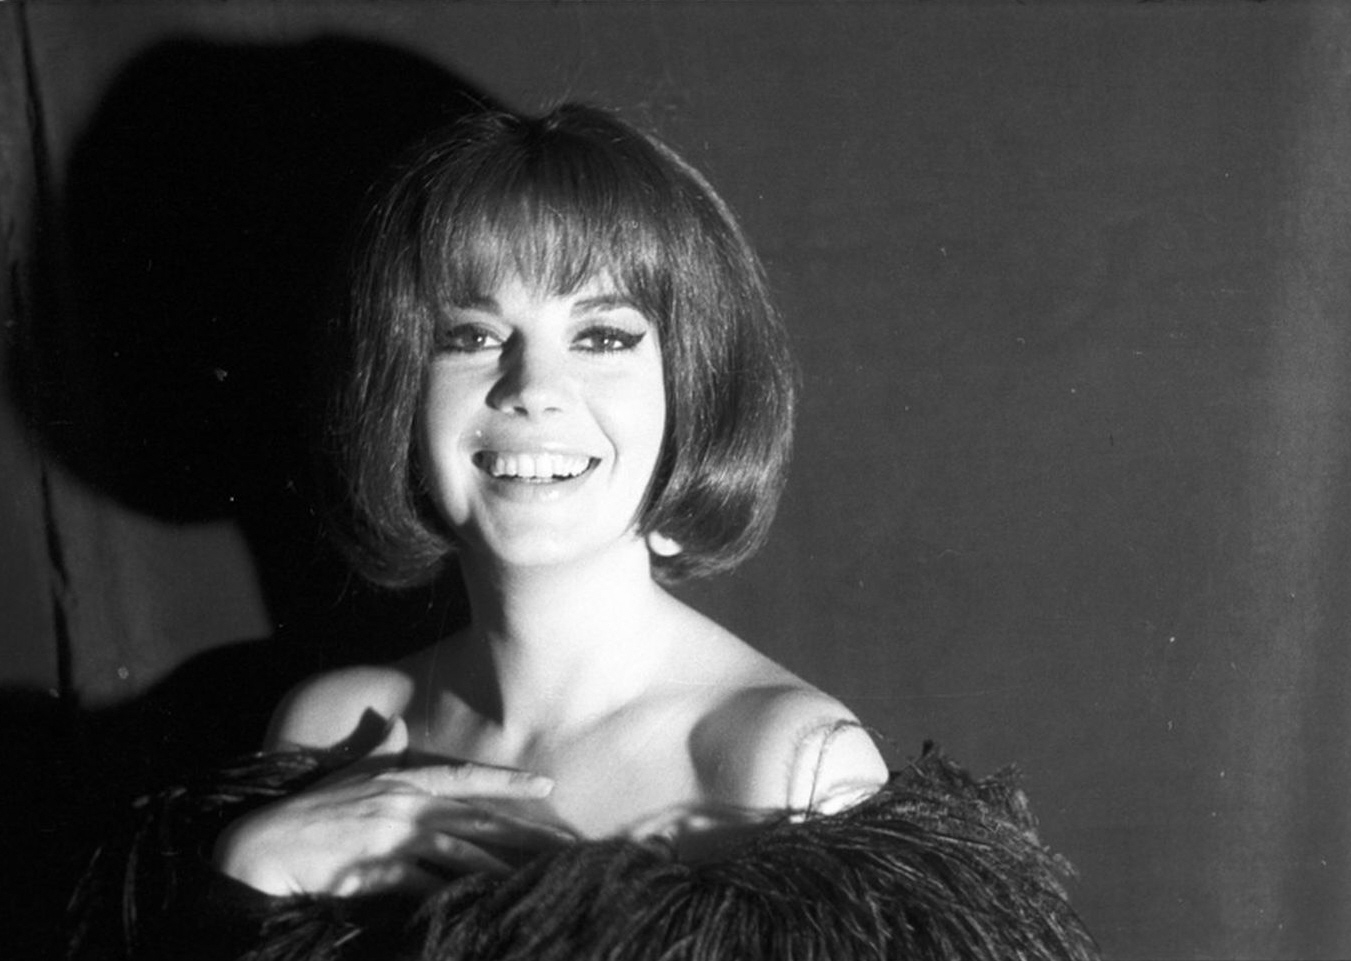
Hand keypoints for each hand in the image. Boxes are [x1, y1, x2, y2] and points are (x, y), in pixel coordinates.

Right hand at [213, 717, 573, 896]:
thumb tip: (396, 722)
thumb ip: (380, 749)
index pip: (467, 777)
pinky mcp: (376, 870)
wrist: (262, 846)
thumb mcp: (350, 773)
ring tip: (537, 880)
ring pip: (461, 853)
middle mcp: (403, 803)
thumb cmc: (310, 812)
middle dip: (526, 832)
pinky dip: (456, 895)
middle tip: (565, 843)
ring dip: (502, 868)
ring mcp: (391, 836)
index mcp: (403, 779)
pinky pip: (427, 885)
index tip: (547, 785)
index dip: (509, 781)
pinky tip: (482, 904)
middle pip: (477, 819)